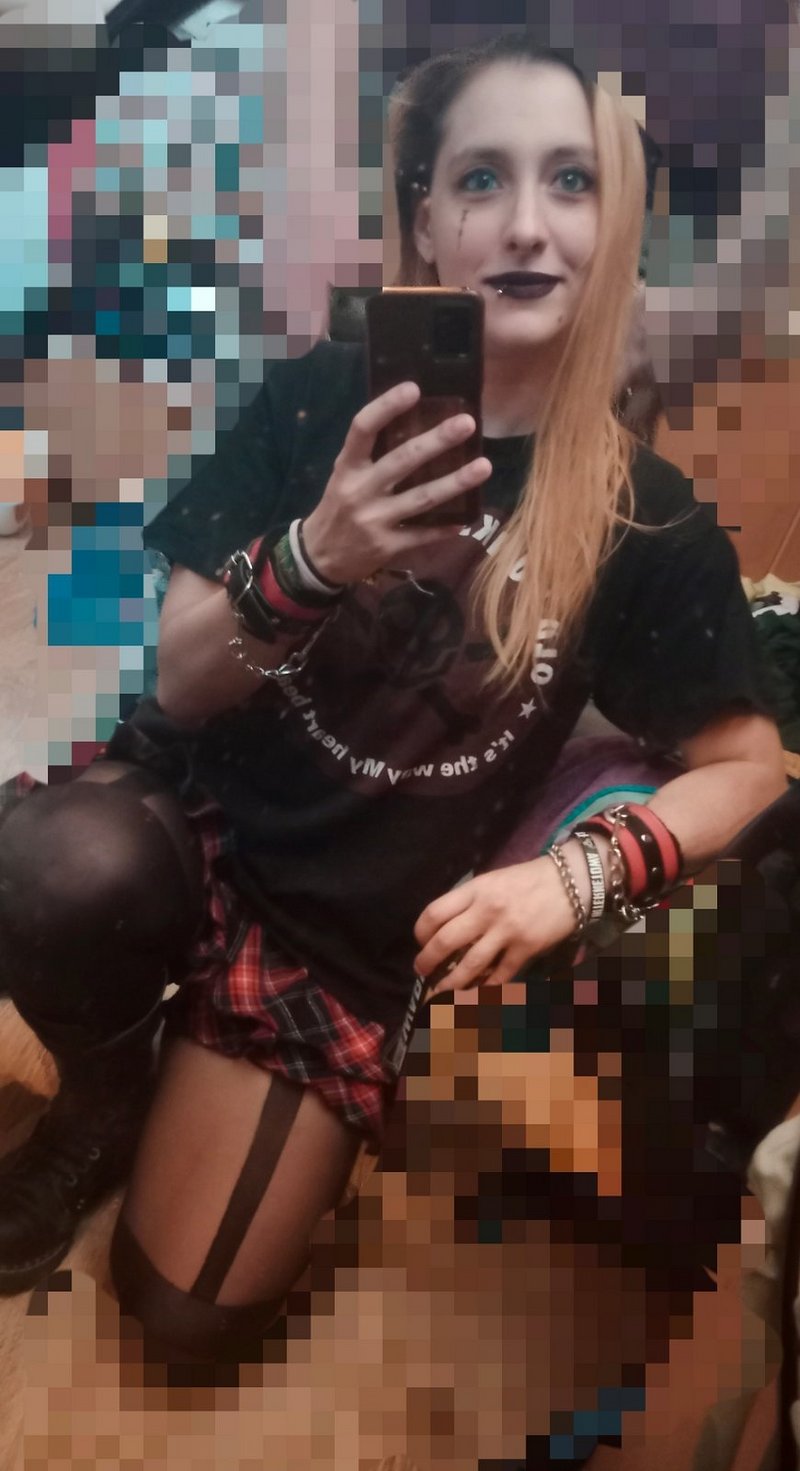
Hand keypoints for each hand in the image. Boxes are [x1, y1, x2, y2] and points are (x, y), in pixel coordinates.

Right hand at [301, 381, 492, 585]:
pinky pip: (422, 534)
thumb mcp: (344, 476)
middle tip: (467, 422)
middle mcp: (360, 490)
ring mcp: (374, 520)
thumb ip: (371, 455)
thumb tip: (412, 422)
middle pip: (402, 461)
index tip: (413, 388)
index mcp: (347, 467)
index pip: (363, 429)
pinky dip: (446, 527)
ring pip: (421, 498)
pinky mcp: (386, 546)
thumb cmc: (338, 507)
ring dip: (455, 482)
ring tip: (484, 466)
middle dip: (436, 441)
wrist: (320, 557)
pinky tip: (467, 518)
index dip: (386, 407)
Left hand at [413, 856, 578, 997]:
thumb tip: (445, 929)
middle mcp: (487, 910)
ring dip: (451, 983)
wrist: (570, 881)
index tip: (421, 942)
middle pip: (446, 941)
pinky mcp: (526, 948)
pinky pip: (500, 975)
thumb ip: (470, 902)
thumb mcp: (492, 881)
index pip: (435, 913)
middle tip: (422, 971)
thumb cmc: (527, 880)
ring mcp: (507, 931)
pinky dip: (485, 988)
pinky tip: (474, 995)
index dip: (421, 932)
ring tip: (439, 993)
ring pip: (470, 964)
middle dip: (428, 961)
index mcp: (475, 890)